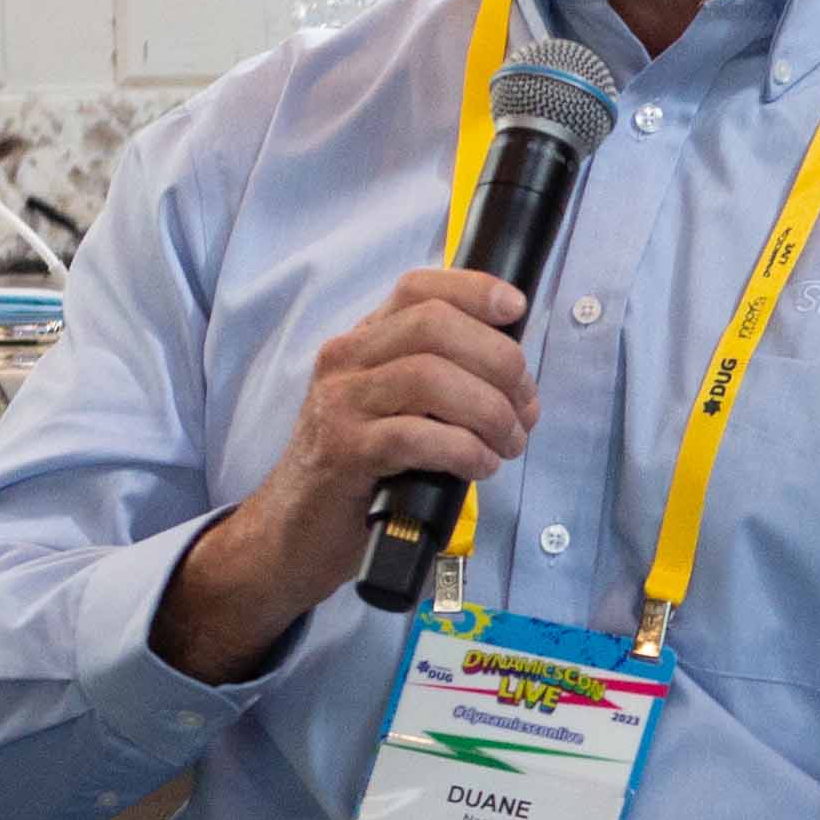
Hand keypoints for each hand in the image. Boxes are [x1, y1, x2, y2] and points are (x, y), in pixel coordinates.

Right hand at [149, 267, 540, 678]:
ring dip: (489, 409)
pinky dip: (463, 448)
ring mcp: (341, 404)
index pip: (418, 288)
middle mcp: (346, 361)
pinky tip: (480, 466)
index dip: (474, 290)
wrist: (294, 530)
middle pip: (434, 326)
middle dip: (499, 361)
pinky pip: (416, 436)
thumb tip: (517, 380)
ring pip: (430, 377)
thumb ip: (444, 381)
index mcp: (365, 342)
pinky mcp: (344, 452)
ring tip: (508, 443)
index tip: (516, 310)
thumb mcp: (398, 409)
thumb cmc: (362, 470)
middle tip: (524, 407)